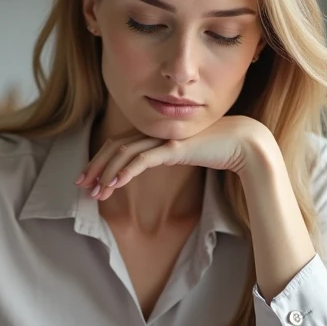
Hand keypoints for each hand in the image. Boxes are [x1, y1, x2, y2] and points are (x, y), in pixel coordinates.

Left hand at [77, 116, 275, 200]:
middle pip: (115, 146)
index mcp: (156, 133)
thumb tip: (154, 164)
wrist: (245, 143)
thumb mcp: (186, 152)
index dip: (100, 160)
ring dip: (107, 173)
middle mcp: (156, 132)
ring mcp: (165, 138)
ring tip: (97, 193)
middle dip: (95, 166)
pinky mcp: (175, 147)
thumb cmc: (219, 149)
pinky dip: (127, 171)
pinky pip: (144, 159)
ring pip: (125, 153)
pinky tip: (116, 184)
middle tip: (81, 186)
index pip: (119, 144)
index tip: (89, 179)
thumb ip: (169, 155)